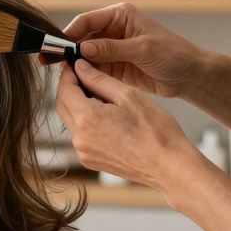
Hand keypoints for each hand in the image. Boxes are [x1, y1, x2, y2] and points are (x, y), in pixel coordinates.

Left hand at [53, 59, 195, 191]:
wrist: (169, 166)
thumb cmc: (156, 130)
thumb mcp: (129, 95)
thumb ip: (99, 79)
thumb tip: (80, 67)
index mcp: (86, 119)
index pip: (64, 90)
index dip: (67, 75)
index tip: (75, 65)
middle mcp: (79, 138)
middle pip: (62, 106)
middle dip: (69, 88)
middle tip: (85, 75)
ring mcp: (83, 152)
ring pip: (70, 120)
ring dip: (77, 105)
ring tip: (99, 95)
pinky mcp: (90, 160)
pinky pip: (80, 135)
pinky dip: (85, 121)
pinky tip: (104, 115)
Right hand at [63, 3, 204, 98]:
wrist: (189, 75)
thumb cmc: (174, 54)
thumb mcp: (143, 49)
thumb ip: (112, 48)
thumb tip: (83, 48)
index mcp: (120, 16)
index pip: (87, 21)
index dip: (70, 32)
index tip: (56, 45)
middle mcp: (112, 30)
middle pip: (80, 38)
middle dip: (65, 49)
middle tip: (46, 60)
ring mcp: (110, 49)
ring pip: (83, 55)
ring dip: (71, 64)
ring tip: (57, 73)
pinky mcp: (112, 66)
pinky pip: (91, 69)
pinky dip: (82, 75)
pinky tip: (72, 81)